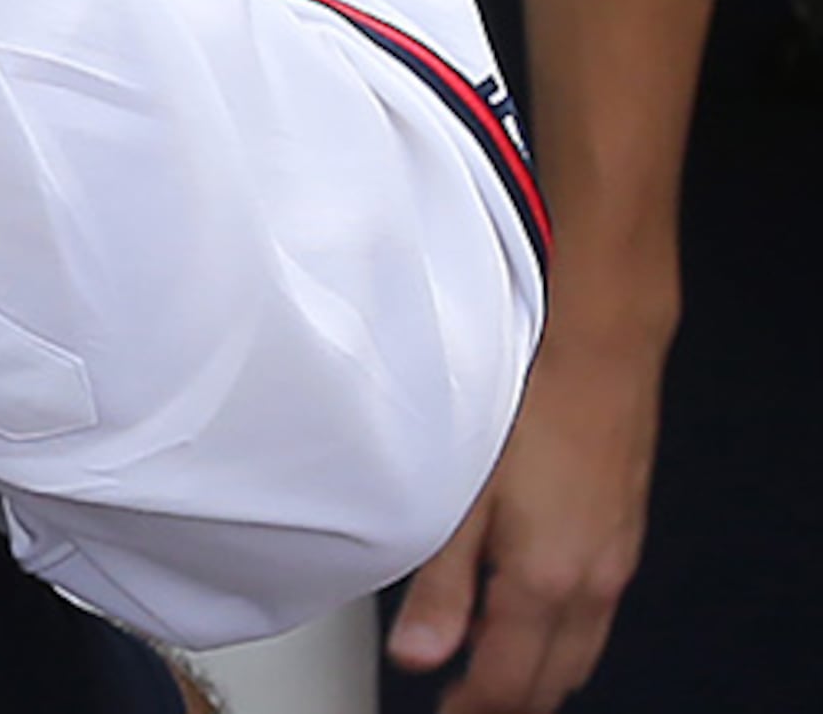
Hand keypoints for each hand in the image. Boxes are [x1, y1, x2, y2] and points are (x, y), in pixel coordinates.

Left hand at [381, 330, 663, 711]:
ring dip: (536, 676)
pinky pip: (596, 621)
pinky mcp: (622, 544)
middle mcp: (591, 585)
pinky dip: (562, 643)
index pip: (506, 683)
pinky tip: (529, 622)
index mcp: (545, 584)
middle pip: (551, 683)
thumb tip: (417, 655)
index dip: (469, 710)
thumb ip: (440, 588)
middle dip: (505, 703)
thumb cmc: (528, 413)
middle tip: (460, 703)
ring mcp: (613, 566)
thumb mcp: (463, 501)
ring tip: (486, 675)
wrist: (598, 360)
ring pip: (579, 656)